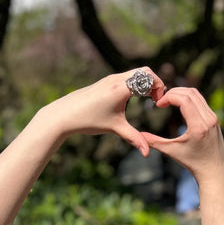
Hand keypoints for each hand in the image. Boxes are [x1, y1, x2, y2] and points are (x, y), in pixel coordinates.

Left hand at [35, 68, 166, 155]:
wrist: (64, 114)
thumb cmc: (88, 120)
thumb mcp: (114, 128)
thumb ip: (134, 138)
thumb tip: (147, 153)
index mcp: (120, 88)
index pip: (148, 77)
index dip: (159, 88)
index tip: (158, 103)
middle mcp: (116, 80)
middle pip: (145, 71)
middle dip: (155, 83)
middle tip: (156, 99)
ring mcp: (110, 79)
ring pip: (135, 72)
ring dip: (145, 83)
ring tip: (147, 99)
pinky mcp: (105, 82)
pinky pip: (126, 77)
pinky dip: (135, 84)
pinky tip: (133, 98)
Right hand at [139, 88, 223, 178]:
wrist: (213, 170)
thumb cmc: (193, 163)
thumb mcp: (171, 151)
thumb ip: (154, 142)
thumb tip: (139, 135)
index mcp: (198, 127)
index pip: (184, 99)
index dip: (169, 97)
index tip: (159, 104)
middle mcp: (209, 119)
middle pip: (191, 93)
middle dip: (173, 92)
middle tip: (162, 100)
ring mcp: (214, 118)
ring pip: (197, 94)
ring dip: (181, 93)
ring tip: (169, 100)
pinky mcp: (215, 118)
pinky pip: (201, 101)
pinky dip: (189, 98)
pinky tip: (179, 105)